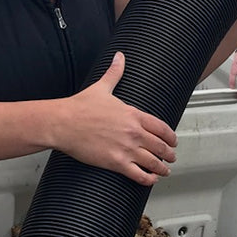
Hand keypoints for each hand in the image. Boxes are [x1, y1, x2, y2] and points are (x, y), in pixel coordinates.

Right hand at [57, 52, 177, 184]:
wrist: (63, 123)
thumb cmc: (79, 108)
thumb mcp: (101, 87)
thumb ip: (114, 73)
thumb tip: (119, 57)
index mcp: (133, 114)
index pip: (162, 127)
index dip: (171, 137)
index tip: (173, 141)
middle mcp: (133, 132)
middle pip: (161, 146)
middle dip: (169, 154)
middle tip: (171, 157)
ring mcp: (126, 148)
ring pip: (154, 162)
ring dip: (162, 168)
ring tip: (164, 170)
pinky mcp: (116, 163)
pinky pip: (139, 174)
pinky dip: (148, 179)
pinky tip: (151, 179)